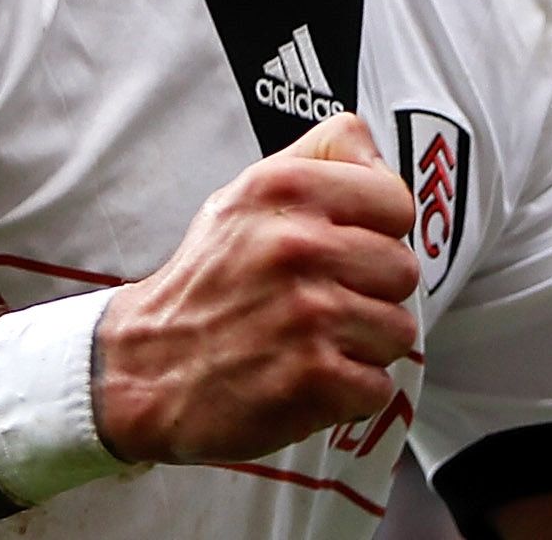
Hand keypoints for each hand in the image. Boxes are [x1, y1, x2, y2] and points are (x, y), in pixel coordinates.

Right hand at [92, 113, 421, 464]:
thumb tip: (379, 157)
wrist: (147, 366)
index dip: (380, 232)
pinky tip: (307, 380)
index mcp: (286, 189)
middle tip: (323, 304)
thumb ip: (320, 157)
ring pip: (398, 331)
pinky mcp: (311, 378)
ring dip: (363, 348)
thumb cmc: (210, 280)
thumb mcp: (248, 193)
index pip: (396, 202)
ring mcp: (307, 314)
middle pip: (403, 271)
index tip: (348, 251)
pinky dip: (349, 394)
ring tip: (313, 343)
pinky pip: (377, 386)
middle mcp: (297, 245)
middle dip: (372, 294)